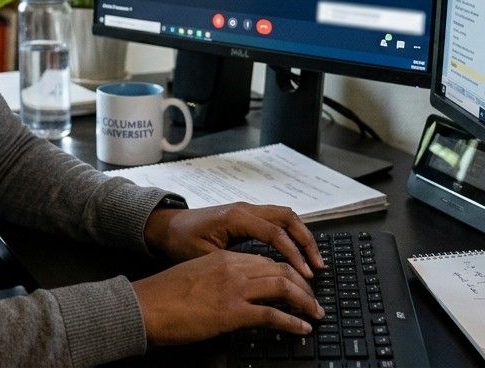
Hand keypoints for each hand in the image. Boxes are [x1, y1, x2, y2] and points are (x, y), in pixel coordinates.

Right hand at [131, 249, 324, 345]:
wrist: (146, 305)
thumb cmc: (165, 295)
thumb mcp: (196, 275)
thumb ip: (219, 277)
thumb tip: (238, 292)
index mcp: (224, 258)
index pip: (267, 260)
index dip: (288, 273)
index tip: (299, 284)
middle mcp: (233, 268)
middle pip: (281, 270)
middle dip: (304, 286)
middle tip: (314, 300)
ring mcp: (234, 288)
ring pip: (283, 287)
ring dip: (305, 302)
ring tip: (315, 314)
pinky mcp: (232, 311)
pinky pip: (272, 314)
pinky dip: (292, 322)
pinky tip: (302, 328)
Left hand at [143, 202, 324, 279]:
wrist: (166, 226)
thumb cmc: (181, 241)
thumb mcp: (203, 256)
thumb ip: (232, 264)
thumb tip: (261, 276)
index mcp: (236, 217)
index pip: (275, 233)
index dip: (293, 254)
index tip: (304, 274)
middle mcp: (246, 208)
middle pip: (288, 218)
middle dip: (306, 241)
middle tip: (318, 266)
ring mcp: (247, 209)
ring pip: (285, 216)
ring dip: (301, 236)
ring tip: (313, 260)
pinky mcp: (247, 215)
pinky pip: (276, 220)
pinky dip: (291, 234)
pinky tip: (297, 252)